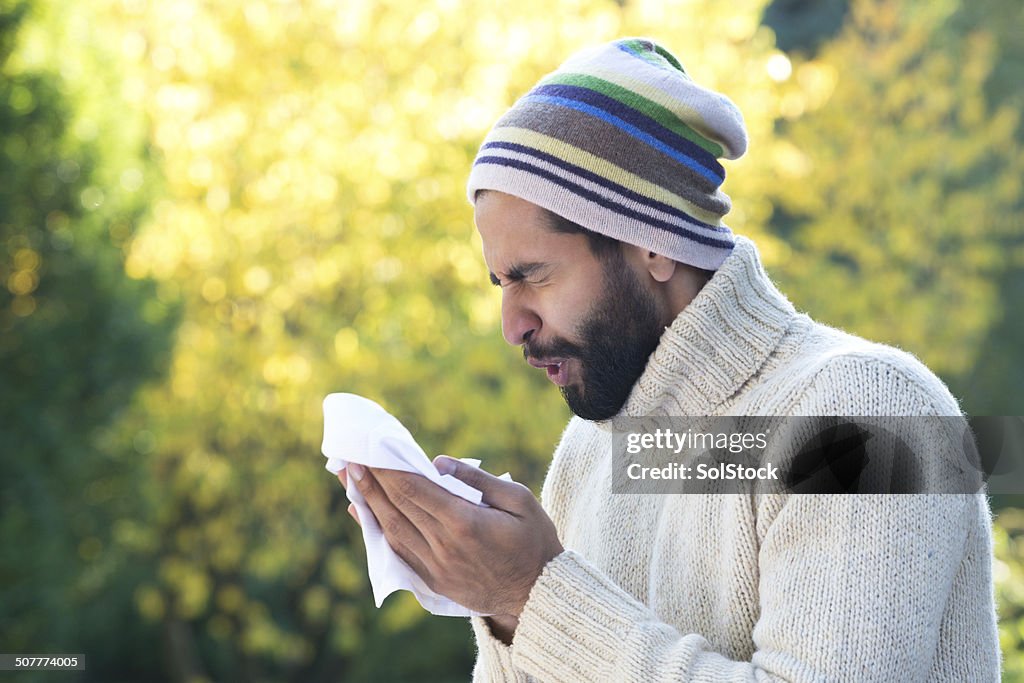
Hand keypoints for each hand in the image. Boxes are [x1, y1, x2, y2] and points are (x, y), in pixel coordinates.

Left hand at [338, 456, 562, 622]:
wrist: (540, 595)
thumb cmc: (535, 541)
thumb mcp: (519, 500)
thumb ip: (477, 479)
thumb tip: (438, 463)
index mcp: (465, 523)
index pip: (414, 490)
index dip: (387, 470)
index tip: (368, 452)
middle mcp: (443, 546)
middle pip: (396, 508)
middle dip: (370, 482)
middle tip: (348, 459)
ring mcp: (436, 568)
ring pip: (392, 531)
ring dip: (367, 504)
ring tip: (349, 481)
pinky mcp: (434, 581)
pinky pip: (398, 553)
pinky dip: (378, 532)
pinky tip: (364, 514)